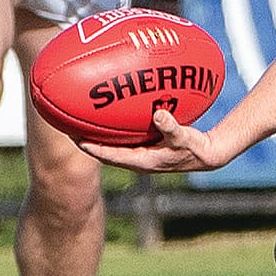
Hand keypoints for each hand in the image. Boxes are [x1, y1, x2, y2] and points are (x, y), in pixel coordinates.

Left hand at [78, 108, 230, 173]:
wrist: (207, 154)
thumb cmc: (194, 148)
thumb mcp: (184, 138)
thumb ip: (171, 127)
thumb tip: (158, 114)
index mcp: (141, 161)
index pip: (108, 156)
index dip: (90, 147)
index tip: (74, 138)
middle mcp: (137, 159)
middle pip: (104, 150)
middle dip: (87, 139)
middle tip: (68, 126)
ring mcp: (141, 153)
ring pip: (113, 145)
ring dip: (98, 134)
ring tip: (81, 120)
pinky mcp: (147, 146)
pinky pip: (125, 138)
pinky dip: (115, 129)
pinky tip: (110, 114)